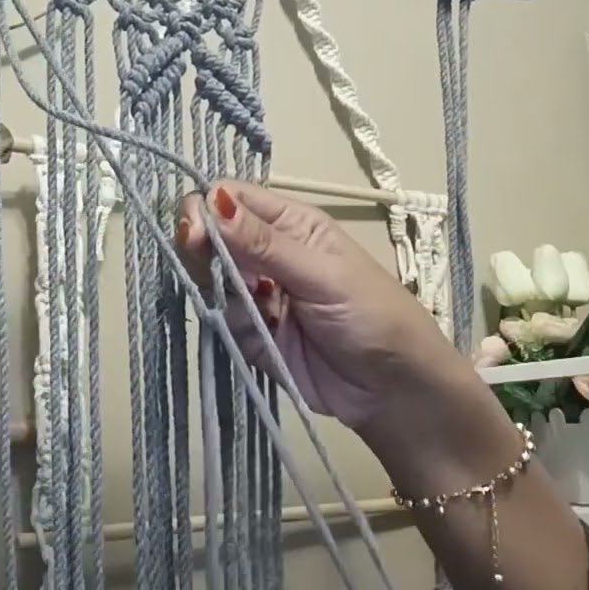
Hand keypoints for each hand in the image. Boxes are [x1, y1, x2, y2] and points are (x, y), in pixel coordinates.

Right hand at [173, 179, 470, 431]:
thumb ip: (263, 243)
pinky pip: (219, 321)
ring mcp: (256, 295)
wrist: (393, 391)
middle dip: (201, 251)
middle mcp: (267, 253)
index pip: (230, 198)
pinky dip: (227, 326)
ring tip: (252, 310)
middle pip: (210, 237)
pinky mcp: (249, 334)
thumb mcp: (321, 274)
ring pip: (208, 279)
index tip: (194, 235)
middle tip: (211, 274)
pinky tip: (257, 335)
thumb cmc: (373, 317)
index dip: (205, 210)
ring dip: (217, 292)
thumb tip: (213, 201)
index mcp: (290, 224)